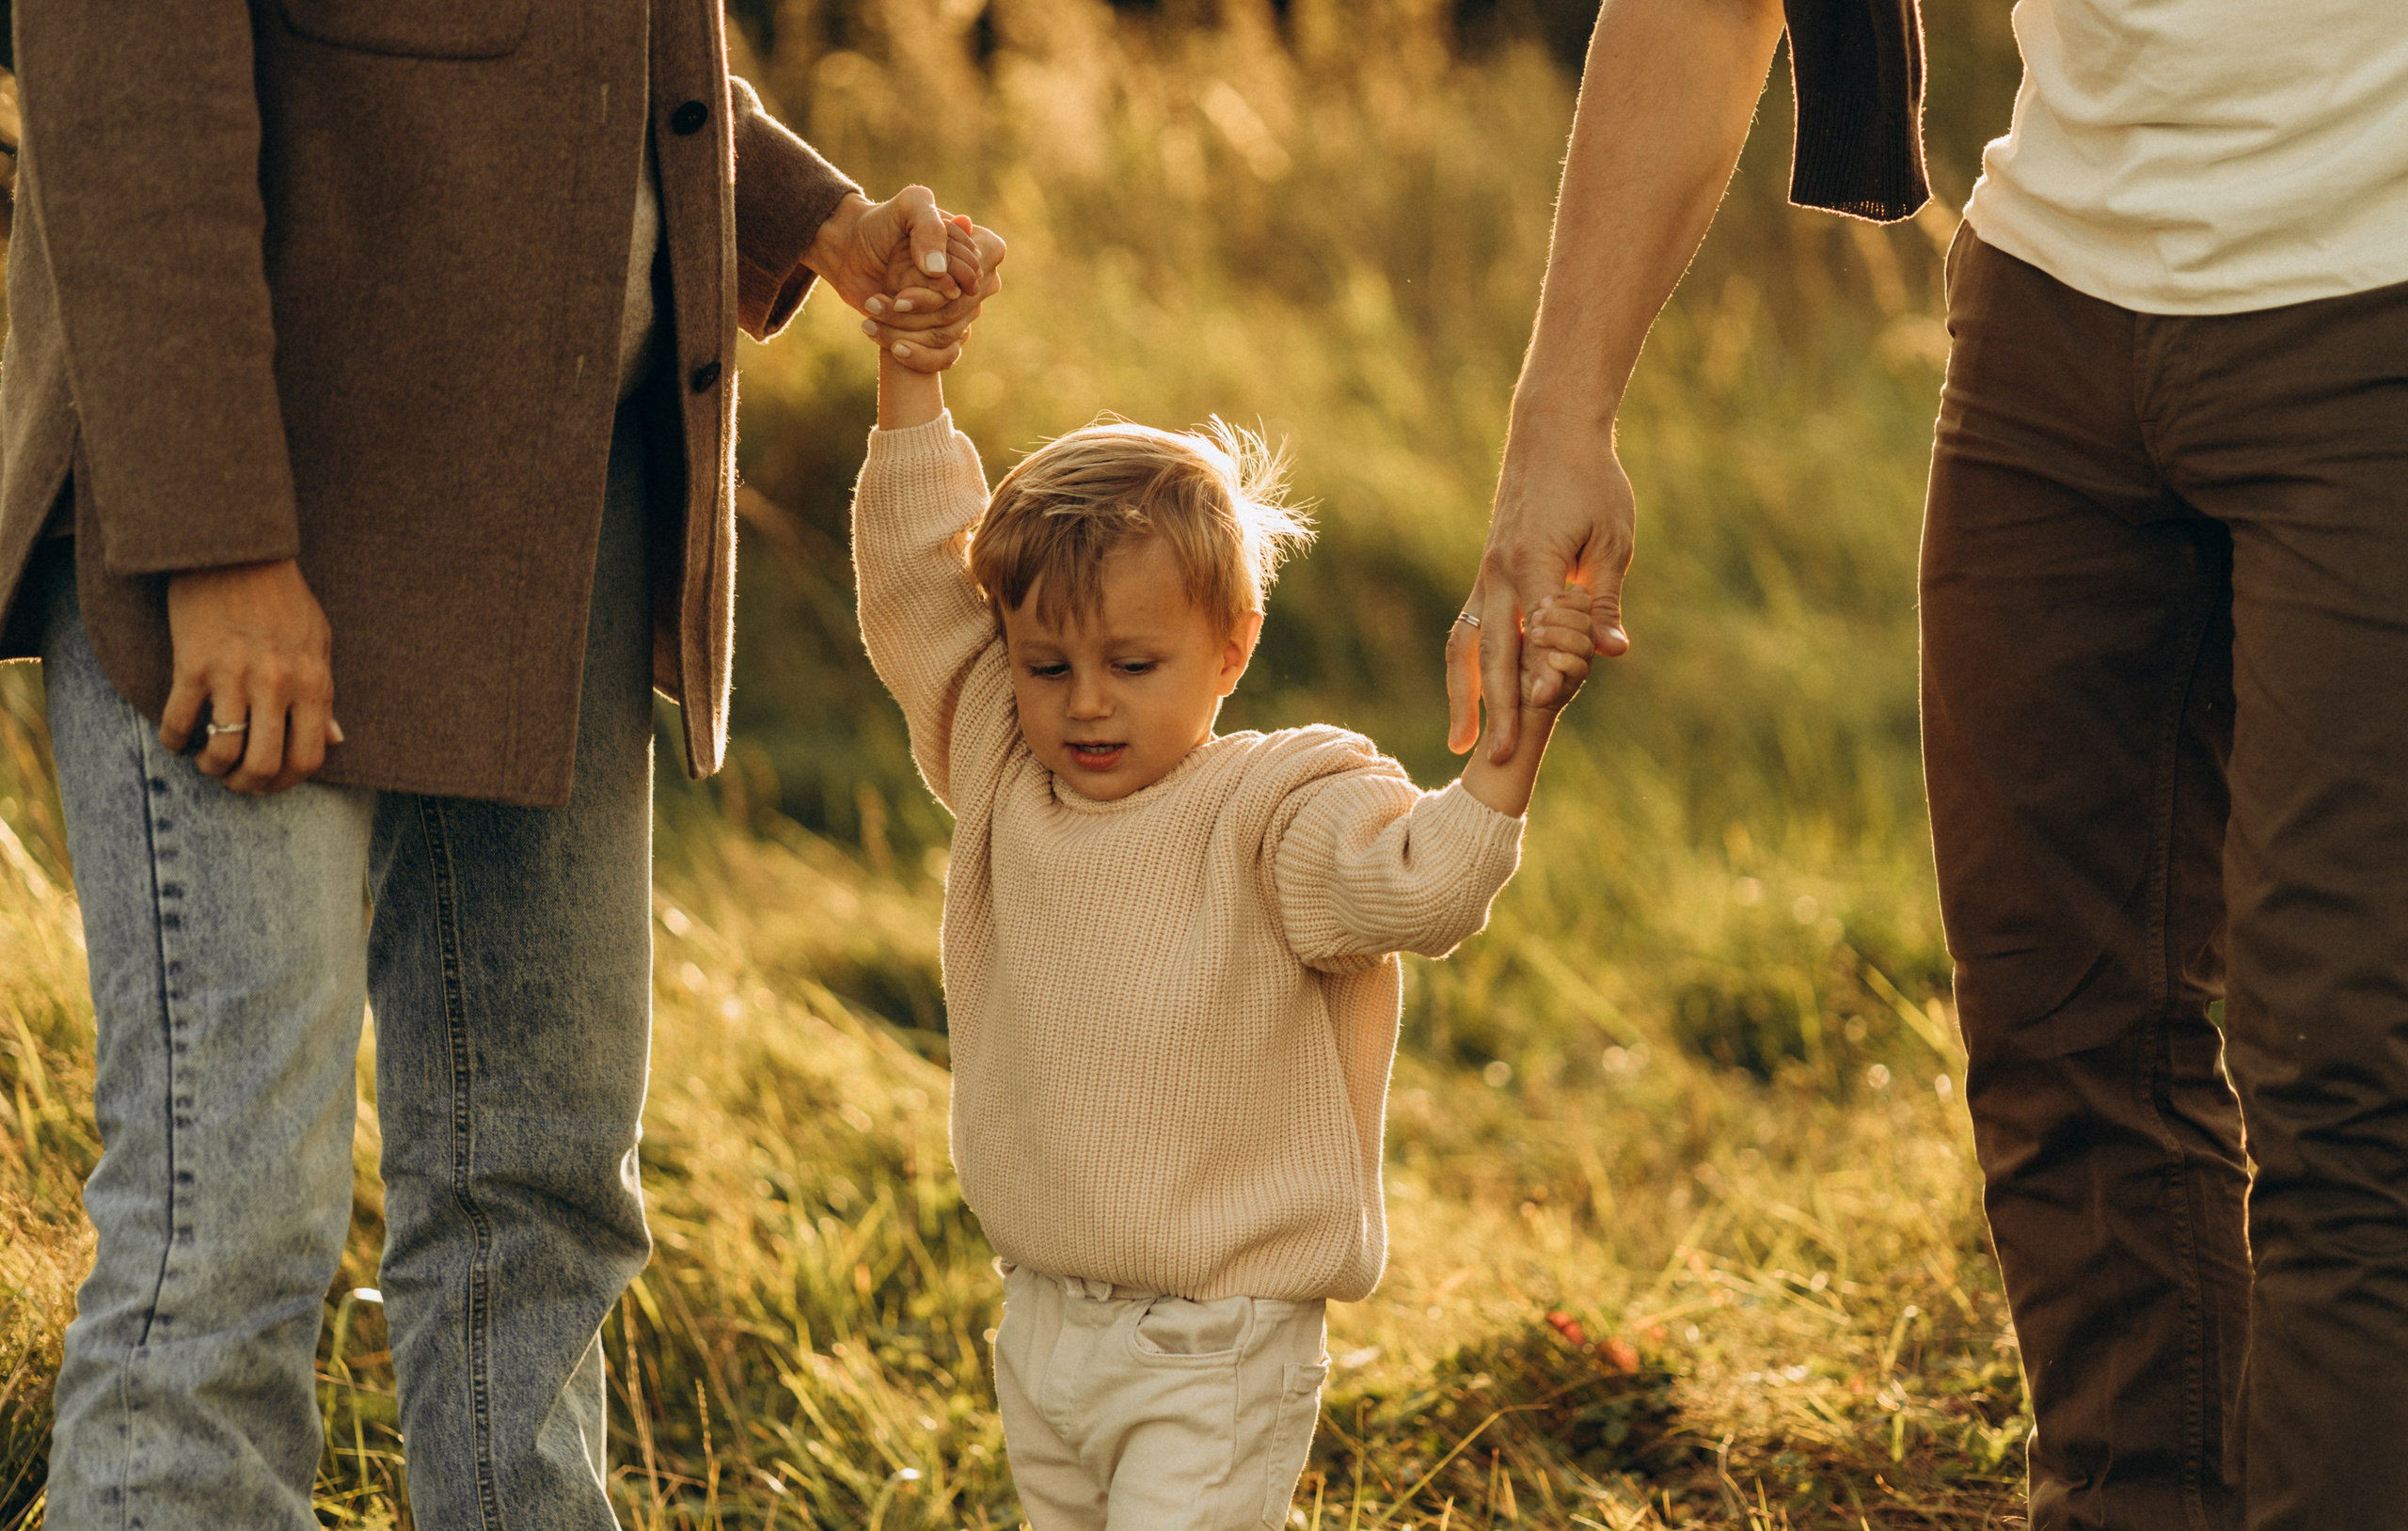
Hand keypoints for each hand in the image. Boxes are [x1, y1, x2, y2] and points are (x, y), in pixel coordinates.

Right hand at [160, 558, 341, 793]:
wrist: (235, 551)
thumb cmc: (282, 598)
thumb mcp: (318, 643)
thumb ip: (324, 696)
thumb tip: (335, 740)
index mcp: (313, 682)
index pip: (309, 757)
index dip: (288, 782)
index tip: (271, 782)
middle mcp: (277, 685)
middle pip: (264, 764)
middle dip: (247, 784)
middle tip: (235, 779)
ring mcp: (233, 676)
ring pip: (221, 752)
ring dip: (212, 767)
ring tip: (208, 760)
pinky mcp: (192, 665)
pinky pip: (178, 722)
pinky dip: (174, 740)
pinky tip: (177, 738)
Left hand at [808, 187, 1007, 372]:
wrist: (852, 252)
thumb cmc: (882, 224)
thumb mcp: (907, 206)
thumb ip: (929, 226)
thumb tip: (939, 271)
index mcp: (981, 247)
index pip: (976, 276)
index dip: (946, 281)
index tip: (916, 275)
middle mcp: (976, 282)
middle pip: (960, 310)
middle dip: (919, 308)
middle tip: (883, 301)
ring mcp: (960, 310)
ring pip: (948, 334)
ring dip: (906, 329)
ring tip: (872, 314)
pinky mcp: (941, 333)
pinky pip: (945, 357)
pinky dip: (918, 356)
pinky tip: (893, 347)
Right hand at [1446, 419, 1632, 761]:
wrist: (1550, 434)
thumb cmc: (1592, 482)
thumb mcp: (1613, 540)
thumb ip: (1604, 601)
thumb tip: (1613, 654)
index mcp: (1534, 563)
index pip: (1538, 633)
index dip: (1545, 674)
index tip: (1551, 712)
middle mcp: (1500, 575)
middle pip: (1489, 653)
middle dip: (1492, 708)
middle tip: (1492, 758)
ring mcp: (1487, 576)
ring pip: (1465, 646)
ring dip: (1463, 696)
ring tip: (1459, 741)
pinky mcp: (1487, 576)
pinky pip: (1469, 629)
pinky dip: (1466, 668)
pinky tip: (1470, 697)